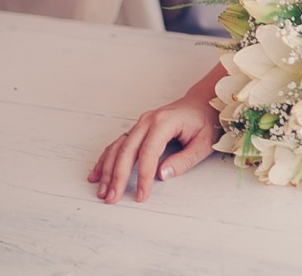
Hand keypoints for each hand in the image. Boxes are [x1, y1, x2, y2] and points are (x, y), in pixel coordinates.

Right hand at [87, 92, 221, 202]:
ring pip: (118, 147)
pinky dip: (106, 160)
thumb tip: (161, 175)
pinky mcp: (137, 129)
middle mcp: (148, 120)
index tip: (142, 196)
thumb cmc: (204, 122)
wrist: (201, 103)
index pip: (148, 152)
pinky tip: (97, 175)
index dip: (143, 176)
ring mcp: (141, 124)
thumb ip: (184, 160)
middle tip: (112, 198)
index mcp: (165, 122)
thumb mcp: (203, 143)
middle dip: (118, 176)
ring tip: (103, 192)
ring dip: (108, 170)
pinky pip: (118, 144)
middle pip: (127, 150)